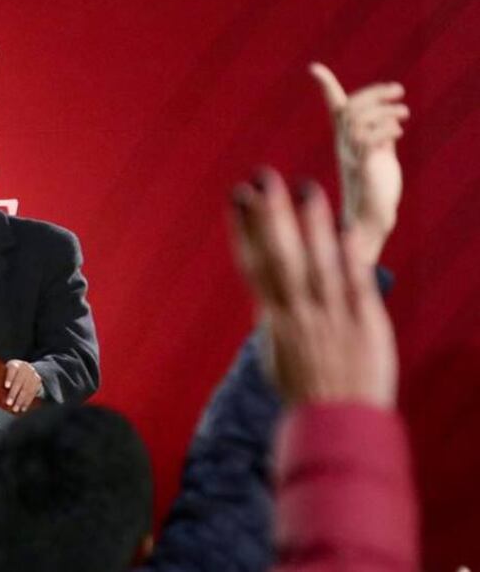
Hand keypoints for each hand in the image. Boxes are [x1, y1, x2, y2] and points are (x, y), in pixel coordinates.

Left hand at [3, 360, 41, 412]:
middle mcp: (25, 368)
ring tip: (15, 408)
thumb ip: (1, 377)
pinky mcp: (37, 382)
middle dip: (14, 394)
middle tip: (8, 403)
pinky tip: (23, 408)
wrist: (28, 368)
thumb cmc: (12, 372)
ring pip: (27, 389)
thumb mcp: (6, 370)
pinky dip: (27, 402)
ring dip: (20, 401)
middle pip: (19, 381)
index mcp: (15, 364)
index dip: (10, 378)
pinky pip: (33, 393)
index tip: (6, 386)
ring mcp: (33, 375)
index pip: (13, 369)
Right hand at [231, 168, 396, 408]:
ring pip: (318, 264)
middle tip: (262, 178)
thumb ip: (274, 316)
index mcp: (273, 320)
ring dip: (311, 225)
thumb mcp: (276, 351)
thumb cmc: (305, 390)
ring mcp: (332, 318)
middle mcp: (298, 314)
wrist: (337, 424)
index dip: (243, 229)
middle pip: (280, 256)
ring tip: (305, 189)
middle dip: (270, 216)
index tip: (236, 197)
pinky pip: (356, 287)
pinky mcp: (365, 326)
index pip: (253, 265)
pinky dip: (351, 259)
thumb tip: (267, 288)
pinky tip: (347, 230)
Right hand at [309, 63, 407, 264]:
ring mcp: (351, 157)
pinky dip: (385, 128)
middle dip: (372, 93)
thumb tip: (391, 122)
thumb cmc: (376, 192)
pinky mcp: (362, 169)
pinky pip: (368, 139)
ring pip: (356, 120)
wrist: (371, 223)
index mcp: (346, 142)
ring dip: (383, 110)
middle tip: (398, 90)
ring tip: (404, 111)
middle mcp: (344, 147)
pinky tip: (398, 132)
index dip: (326, 87)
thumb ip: (382, 139)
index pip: (334, 110)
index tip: (314, 68)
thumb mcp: (380, 158)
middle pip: (349, 109)